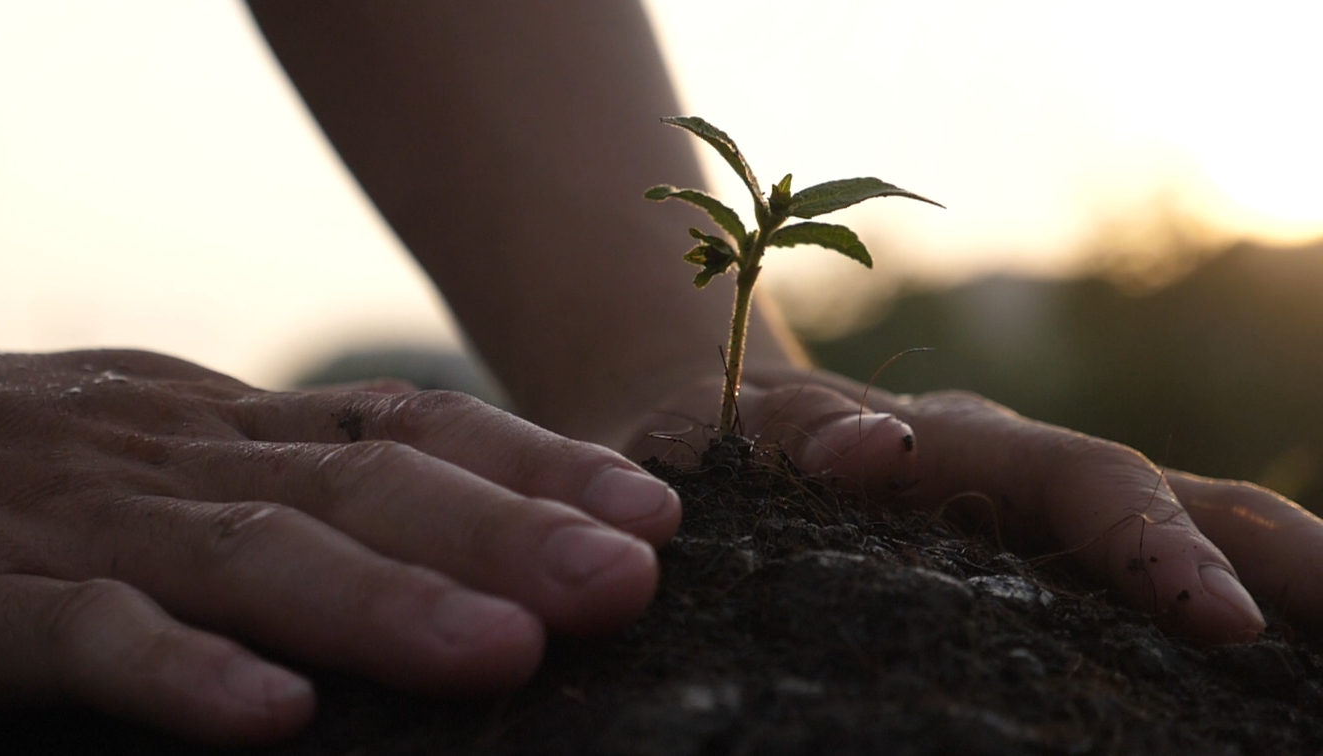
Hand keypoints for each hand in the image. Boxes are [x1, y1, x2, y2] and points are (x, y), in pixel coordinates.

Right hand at [0, 304, 680, 744]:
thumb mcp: (146, 445)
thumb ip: (267, 481)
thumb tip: (427, 531)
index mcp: (216, 428)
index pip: (401, 430)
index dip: (530, 465)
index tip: (652, 509)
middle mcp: (165, 460)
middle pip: (358, 489)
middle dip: (506, 531)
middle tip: (636, 576)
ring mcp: (64, 526)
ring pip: (246, 557)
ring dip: (384, 603)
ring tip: (510, 645)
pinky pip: (82, 639)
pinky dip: (178, 673)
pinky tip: (268, 716)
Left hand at [625, 367, 1322, 644]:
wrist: (693, 417)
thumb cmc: (698, 445)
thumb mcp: (719, 438)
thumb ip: (781, 441)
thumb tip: (873, 451)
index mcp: (947, 442)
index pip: (1077, 480)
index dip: (1147, 545)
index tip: (1216, 622)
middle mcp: (1015, 469)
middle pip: (1177, 499)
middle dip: (1275, 566)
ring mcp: (1034, 511)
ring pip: (1190, 530)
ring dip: (1283, 585)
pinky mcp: (1033, 555)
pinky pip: (1142, 580)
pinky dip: (1222, 606)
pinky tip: (1271, 685)